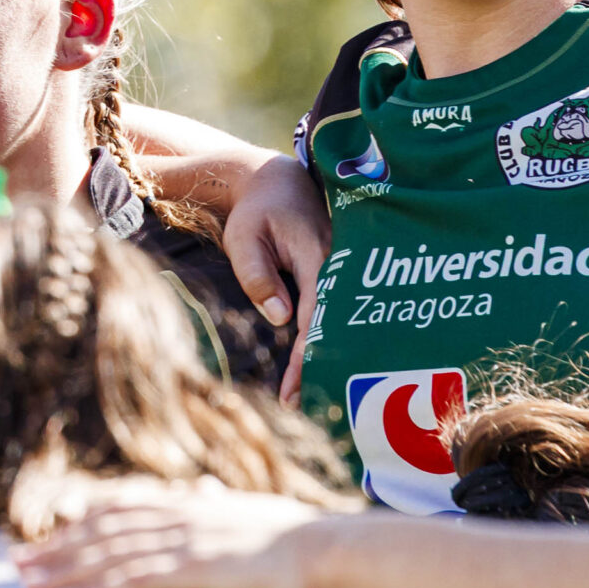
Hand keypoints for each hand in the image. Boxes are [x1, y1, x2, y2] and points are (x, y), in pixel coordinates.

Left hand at [15, 479, 332, 587]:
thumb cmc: (305, 537)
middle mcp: (178, 519)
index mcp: (191, 505)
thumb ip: (221, 507)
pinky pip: (134, 586)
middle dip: (56, 548)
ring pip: (108, 558)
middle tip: (16, 562)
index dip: (82, 519)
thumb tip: (206, 494)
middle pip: (102, 532)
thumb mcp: (253, 514)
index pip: (122, 507)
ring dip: (63, 572)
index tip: (51, 530)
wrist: (335, 548)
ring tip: (27, 587)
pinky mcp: (196, 574)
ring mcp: (184, 545)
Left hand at [221, 154, 328, 403]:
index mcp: (318, 255)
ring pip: (341, 321)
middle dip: (322, 367)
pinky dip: (328, 339)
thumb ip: (259, 276)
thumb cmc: (256, 211)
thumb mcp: (244, 238)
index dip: (309, 354)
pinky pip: (337, 312)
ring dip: (328, 357)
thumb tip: (282, 318)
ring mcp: (344, 270)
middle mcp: (340, 265)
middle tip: (301, 405)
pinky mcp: (340, 275)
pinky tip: (320, 365)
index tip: (294, 389)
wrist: (276, 181)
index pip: (318, 314)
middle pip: (337, 324)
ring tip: (310, 397)